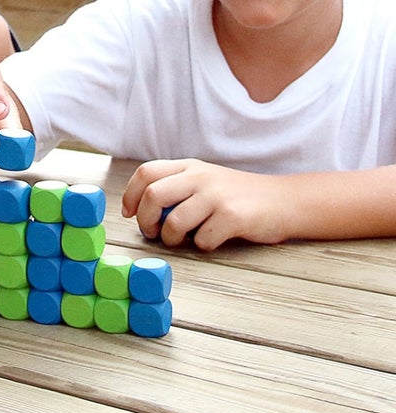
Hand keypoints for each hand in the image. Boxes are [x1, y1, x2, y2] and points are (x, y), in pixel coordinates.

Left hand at [121, 158, 291, 249]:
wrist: (284, 201)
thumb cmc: (238, 196)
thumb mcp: (205, 180)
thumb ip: (177, 187)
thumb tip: (142, 210)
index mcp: (189, 167)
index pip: (146, 173)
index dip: (130, 195)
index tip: (128, 214)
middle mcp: (200, 177)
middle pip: (154, 196)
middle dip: (145, 220)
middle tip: (152, 233)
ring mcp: (217, 196)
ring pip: (174, 221)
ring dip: (170, 239)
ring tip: (179, 241)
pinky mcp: (233, 216)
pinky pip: (202, 239)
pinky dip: (201, 246)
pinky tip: (211, 240)